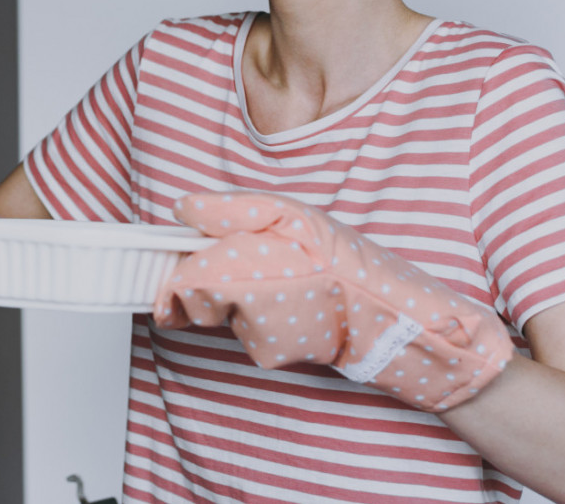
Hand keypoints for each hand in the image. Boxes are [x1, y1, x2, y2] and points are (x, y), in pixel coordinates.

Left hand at [153, 190, 514, 410]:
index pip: (181, 282)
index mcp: (243, 269)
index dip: (176, 270)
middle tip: (243, 259)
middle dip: (205, 279)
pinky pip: (243, 328)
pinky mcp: (267, 355)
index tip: (181, 257)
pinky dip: (255, 313)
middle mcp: (243, 309)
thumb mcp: (287, 213)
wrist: (388, 315)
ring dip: (235, 293)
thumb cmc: (340, 259)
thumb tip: (183, 208)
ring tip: (277, 277)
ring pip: (220, 311)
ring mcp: (254, 338)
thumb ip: (227, 210)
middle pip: (193, 299)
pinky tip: (287, 301)